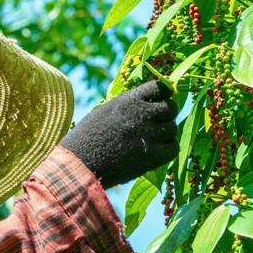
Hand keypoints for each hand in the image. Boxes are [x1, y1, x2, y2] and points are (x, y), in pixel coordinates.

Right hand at [60, 80, 178, 188]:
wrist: (80, 165)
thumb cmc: (87, 138)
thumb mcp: (105, 111)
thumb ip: (128, 105)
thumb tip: (148, 103)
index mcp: (129, 100)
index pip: (160, 88)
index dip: (163, 95)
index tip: (160, 102)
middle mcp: (141, 114)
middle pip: (171, 108)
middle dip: (167, 115)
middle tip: (158, 124)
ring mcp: (148, 135)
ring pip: (172, 128)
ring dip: (166, 134)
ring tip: (152, 140)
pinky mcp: (151, 156)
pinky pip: (173, 148)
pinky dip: (168, 150)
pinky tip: (156, 152)